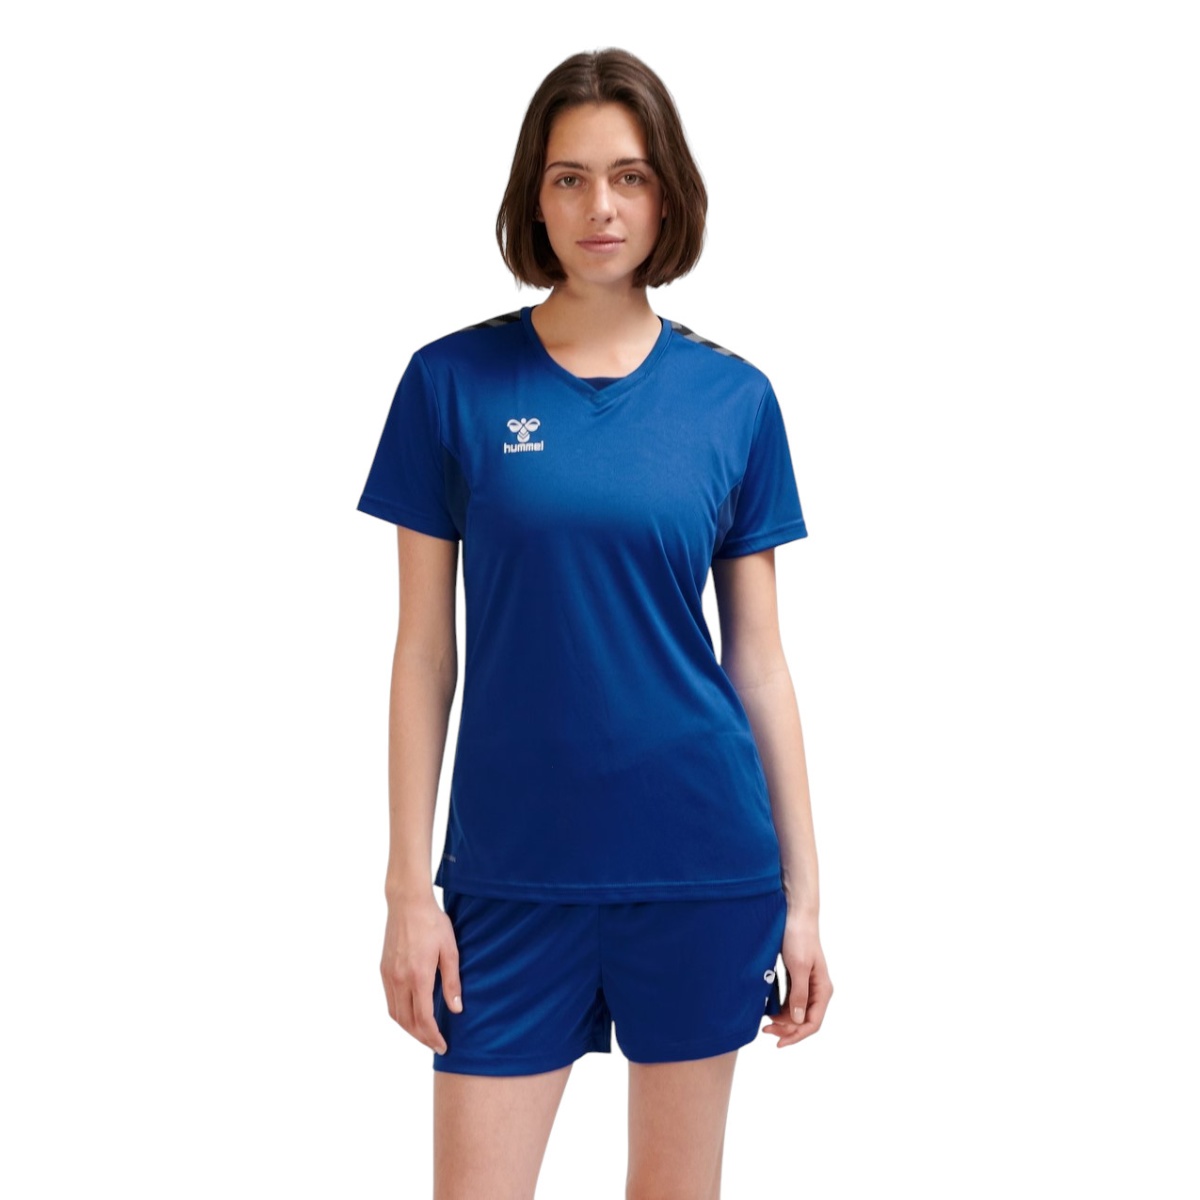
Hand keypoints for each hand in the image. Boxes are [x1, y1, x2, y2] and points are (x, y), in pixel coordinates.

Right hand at [380, 894, 463, 1054]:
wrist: (407, 903)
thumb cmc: (433, 923)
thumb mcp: (450, 950)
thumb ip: (452, 982)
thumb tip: (456, 1010)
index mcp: (418, 976)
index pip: (423, 1018)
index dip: (433, 1036)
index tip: (443, 1046)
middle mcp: (400, 979)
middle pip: (407, 1022)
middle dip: (422, 1037)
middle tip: (435, 1044)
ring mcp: (389, 975)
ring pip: (395, 1014)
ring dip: (409, 1029)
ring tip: (424, 1034)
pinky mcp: (384, 969)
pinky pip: (390, 1000)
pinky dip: (400, 1014)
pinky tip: (411, 1014)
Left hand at [762, 908, 831, 1047]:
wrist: (795, 916)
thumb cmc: (799, 938)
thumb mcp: (798, 967)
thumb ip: (799, 994)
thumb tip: (799, 1020)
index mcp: (823, 989)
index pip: (813, 1023)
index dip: (797, 1035)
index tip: (778, 1042)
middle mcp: (817, 990)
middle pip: (804, 1020)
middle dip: (787, 1029)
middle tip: (765, 1030)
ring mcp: (807, 985)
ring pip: (797, 1012)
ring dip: (783, 1021)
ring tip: (765, 1023)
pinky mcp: (796, 978)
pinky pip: (790, 1001)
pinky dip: (780, 1008)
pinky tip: (768, 1010)